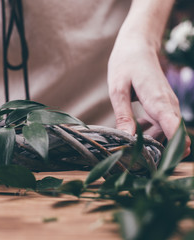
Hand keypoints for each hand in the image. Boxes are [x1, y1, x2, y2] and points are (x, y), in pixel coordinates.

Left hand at [108, 37, 190, 155]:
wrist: (137, 47)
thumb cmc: (126, 65)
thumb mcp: (117, 89)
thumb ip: (123, 115)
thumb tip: (127, 139)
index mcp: (158, 101)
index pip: (175, 128)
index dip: (175, 148)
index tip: (166, 163)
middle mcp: (168, 106)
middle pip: (172, 137)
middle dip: (159, 152)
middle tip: (136, 158)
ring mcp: (167, 107)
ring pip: (166, 134)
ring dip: (151, 142)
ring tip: (128, 139)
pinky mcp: (163, 107)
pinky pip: (161, 127)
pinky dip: (149, 133)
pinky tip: (133, 128)